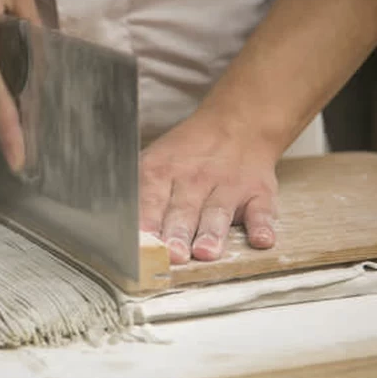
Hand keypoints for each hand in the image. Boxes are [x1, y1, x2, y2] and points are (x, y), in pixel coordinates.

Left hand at [139, 115, 279, 264]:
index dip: (145, 223)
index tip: (140, 245)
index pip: (150, 200)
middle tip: (172, 254)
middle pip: (183, 210)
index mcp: (162, 172)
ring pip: (217, 211)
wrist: (238, 123)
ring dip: (212, 233)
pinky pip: (261, 210)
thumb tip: (114, 231)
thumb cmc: (188, 155)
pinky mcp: (258, 192)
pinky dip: (263, 225)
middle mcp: (194, 179)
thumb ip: (139, 196)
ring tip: (205, 252)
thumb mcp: (155, 162)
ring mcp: (228, 186)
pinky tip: (261, 240)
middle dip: (177, 233)